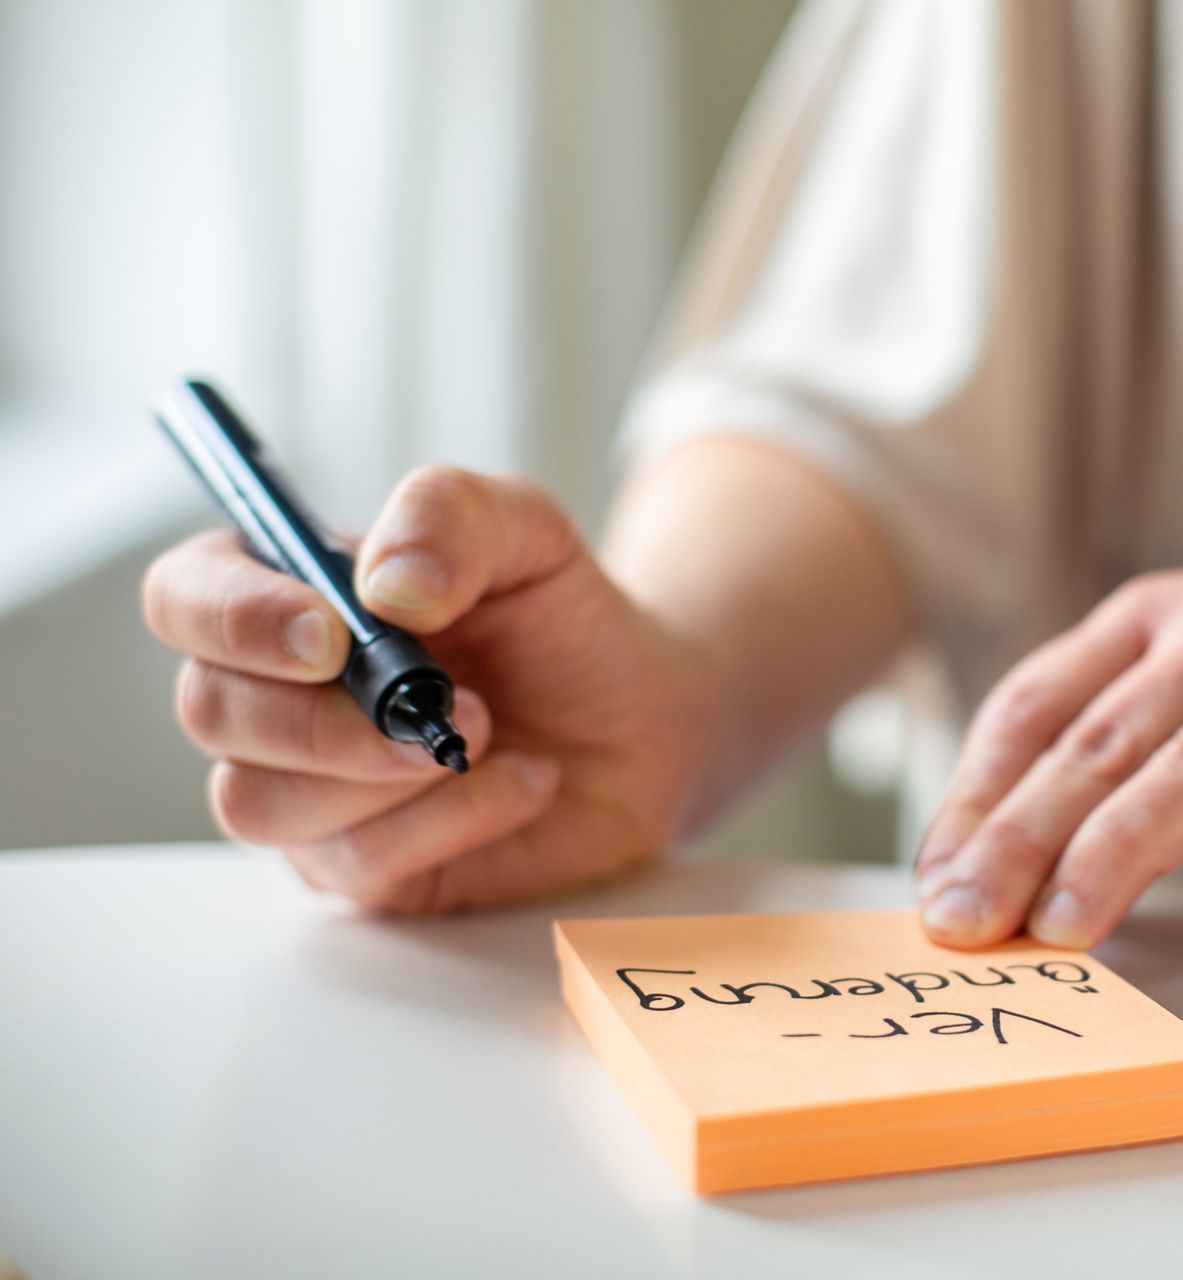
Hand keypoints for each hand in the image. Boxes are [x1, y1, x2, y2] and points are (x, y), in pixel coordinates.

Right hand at [143, 467, 720, 911]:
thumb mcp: (527, 529)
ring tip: (491, 732)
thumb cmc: (563, 619)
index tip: (331, 633)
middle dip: (326, 716)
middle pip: (209, 711)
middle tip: (451, 700)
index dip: (234, 618)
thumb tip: (389, 587)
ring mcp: (308, 787)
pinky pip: (356, 862)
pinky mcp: (361, 862)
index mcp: (288, 594)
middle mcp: (276, 693)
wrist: (645, 717)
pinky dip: (454, 819)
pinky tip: (523, 782)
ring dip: (385, 774)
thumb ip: (450, 515)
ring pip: (257, 803)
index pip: (185, 597)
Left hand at [912, 515, 1182, 949]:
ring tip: (1075, 917)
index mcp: (1146, 618)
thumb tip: (985, 861)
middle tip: (974, 920)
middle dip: (1028, 836)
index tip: (939, 883)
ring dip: (1135, 838)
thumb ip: (1096, 746)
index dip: (978, 796)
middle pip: (1109, 740)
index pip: (1037, 706)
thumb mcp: (1178, 670)